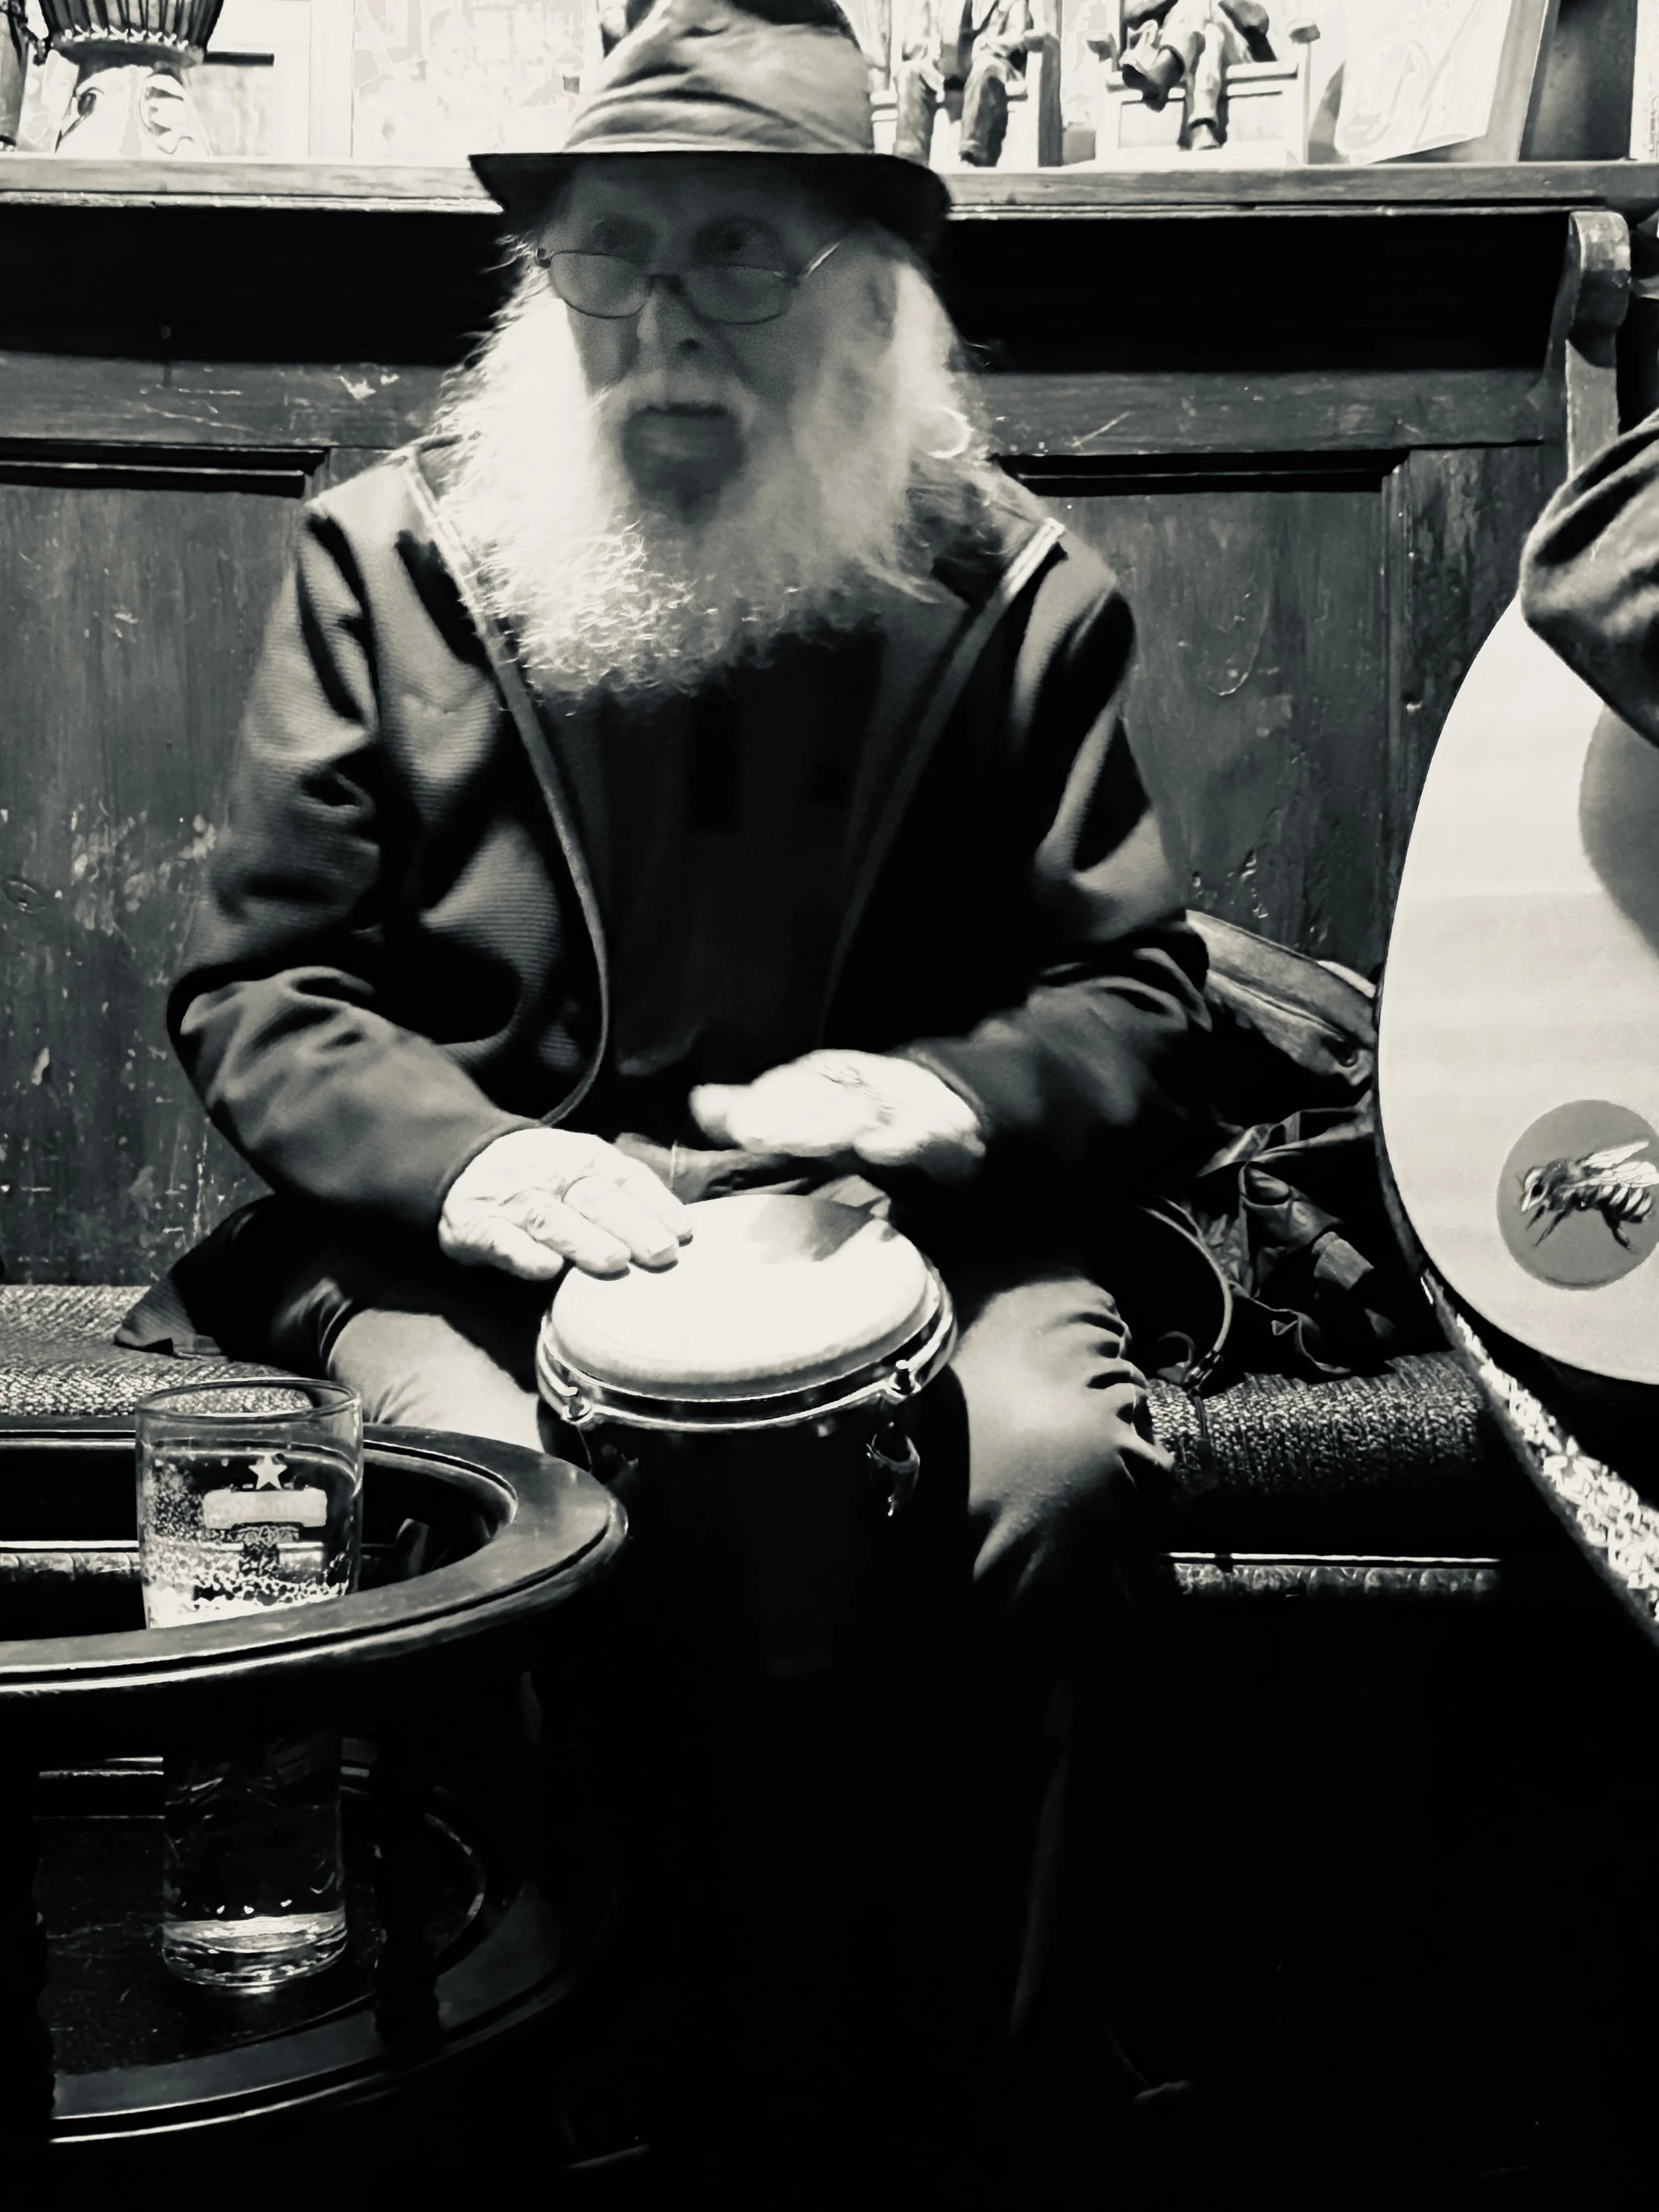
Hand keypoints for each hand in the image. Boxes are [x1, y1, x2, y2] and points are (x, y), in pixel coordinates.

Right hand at [438, 1127, 692, 1282]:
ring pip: (552, 1219)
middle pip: (596, 1199)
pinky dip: (524, 1255)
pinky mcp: (477, 1227)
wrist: (464, 1161)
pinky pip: (501, 1240)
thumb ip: (624, 1194)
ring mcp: (514, 1201)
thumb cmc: (543, 1176)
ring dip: (584, 1241)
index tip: (684, 1233)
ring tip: (615, 1262)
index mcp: (585, 1157)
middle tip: (662, 1253)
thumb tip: (681, 1232)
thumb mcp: (584, 1167)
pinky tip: (547, 1270)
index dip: (656, 1204)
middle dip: (631, 1225)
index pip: (626, 1178)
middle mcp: (552, 1175)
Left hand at [690, 1052, 985, 1182]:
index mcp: (835, 1078)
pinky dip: (900, 1140)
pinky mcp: (941, 1132)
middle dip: (790, 1117)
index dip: (768, 1100)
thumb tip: (700, 1102)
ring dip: (831, 1127)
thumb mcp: (813, 1110)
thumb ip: (760, 1108)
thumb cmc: (869, 1116)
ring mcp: (905, 1106)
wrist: (955, 1110)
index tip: (736, 1126)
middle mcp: (868, 1085)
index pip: (799, 1084)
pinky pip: (920, 1134)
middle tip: (754, 1136)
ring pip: (865, 1112)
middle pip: (826, 1098)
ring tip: (795, 1144)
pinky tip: (876, 1150)